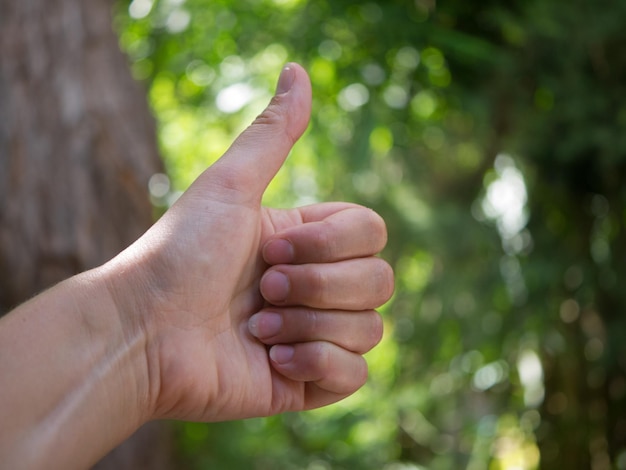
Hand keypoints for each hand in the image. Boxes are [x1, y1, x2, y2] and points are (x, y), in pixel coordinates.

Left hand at [104, 63, 393, 421]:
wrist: (142, 333)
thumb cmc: (179, 255)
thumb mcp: (229, 187)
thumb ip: (272, 135)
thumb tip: (298, 70)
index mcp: (308, 242)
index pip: (373, 234)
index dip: (331, 243)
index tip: (269, 247)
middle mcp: (317, 286)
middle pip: (379, 281)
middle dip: (317, 285)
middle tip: (261, 290)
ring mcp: (316, 336)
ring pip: (371, 329)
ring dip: (310, 326)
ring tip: (256, 330)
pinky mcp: (308, 383)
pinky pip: (356, 376)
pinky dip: (318, 365)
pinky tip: (273, 362)